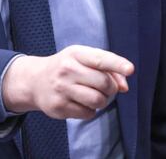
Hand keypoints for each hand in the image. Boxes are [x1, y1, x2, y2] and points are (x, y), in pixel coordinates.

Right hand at [2, 45, 133, 119]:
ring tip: (96, 96)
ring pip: (97, 100)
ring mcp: (61, 89)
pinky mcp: (58, 107)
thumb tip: (124, 87)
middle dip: (111, 88)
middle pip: (103, 83)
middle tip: (107, 88)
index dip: (117, 64)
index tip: (130, 69)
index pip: (100, 59)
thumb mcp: (83, 59)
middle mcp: (67, 70)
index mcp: (76, 54)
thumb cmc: (67, 67)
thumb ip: (107, 68)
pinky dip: (91, 110)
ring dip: (103, 101)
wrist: (35, 80)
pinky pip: (88, 113)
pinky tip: (83, 102)